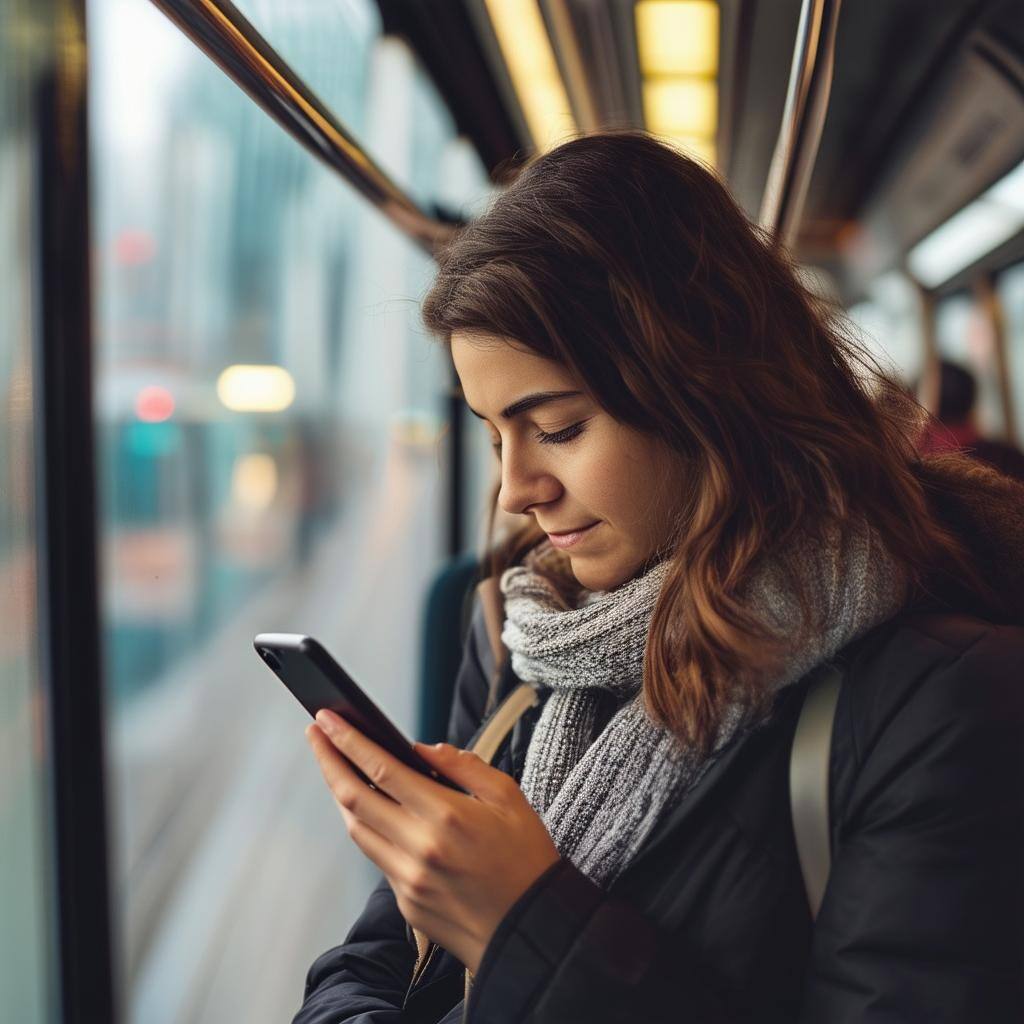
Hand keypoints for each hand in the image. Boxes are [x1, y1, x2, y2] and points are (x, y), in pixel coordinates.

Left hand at [305, 709, 560, 973]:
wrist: (532, 929)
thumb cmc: (526, 858)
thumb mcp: (509, 797)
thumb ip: (464, 766)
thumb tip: (422, 750)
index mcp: (446, 816)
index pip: (380, 768)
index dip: (347, 740)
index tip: (326, 717)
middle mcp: (418, 848)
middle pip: (352, 798)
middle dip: (328, 761)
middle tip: (316, 734)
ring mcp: (408, 880)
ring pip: (357, 829)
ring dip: (341, 795)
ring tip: (338, 767)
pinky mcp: (406, 903)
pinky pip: (377, 857)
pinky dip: (369, 828)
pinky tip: (372, 811)